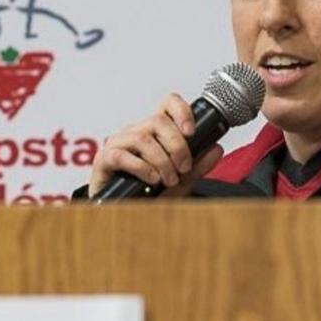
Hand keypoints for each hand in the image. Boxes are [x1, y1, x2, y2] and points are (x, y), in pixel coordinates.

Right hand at [89, 94, 224, 198]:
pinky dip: (141, 167)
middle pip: (158, 120)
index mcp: (155, 132)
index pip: (167, 104)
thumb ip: (197, 166)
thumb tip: (216, 148)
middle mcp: (136, 132)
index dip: (181, 110)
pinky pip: (120, 155)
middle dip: (177, 145)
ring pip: (142, 138)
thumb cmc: (151, 194)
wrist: (127, 216)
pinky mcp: (104, 160)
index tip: (191, 131)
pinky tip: (152, 179)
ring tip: (169, 179)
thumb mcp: (181, 181)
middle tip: (184, 168)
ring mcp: (118, 144)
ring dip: (161, 160)